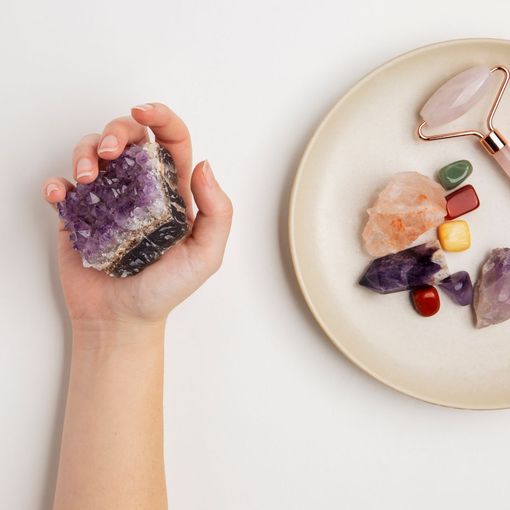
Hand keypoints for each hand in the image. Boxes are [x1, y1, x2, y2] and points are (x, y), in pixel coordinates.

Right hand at [42, 103, 232, 333]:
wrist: (121, 319)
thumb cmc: (165, 289)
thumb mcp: (205, 255)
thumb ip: (217, 212)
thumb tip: (204, 165)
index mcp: (172, 191)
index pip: (171, 141)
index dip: (160, 117)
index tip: (142, 111)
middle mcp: (140, 188)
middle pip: (128, 136)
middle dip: (115, 130)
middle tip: (109, 154)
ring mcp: (108, 199)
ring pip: (93, 151)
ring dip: (85, 152)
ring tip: (85, 179)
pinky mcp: (80, 215)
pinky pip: (63, 186)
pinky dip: (57, 183)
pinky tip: (59, 195)